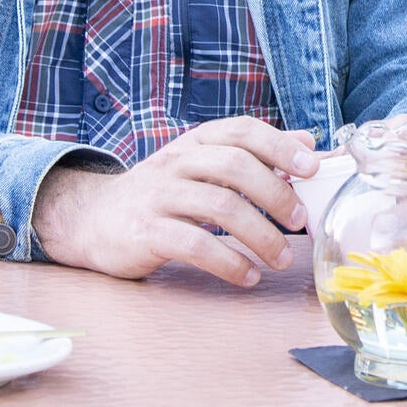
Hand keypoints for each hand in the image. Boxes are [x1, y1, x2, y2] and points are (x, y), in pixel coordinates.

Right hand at [34, 118, 319, 285]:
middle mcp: (176, 163)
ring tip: (282, 259)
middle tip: (299, 221)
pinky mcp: (146, 233)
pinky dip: (229, 263)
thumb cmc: (162, 194)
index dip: (280, 145)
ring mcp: (159, 197)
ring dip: (261, 236)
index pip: (241, 130)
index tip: (312, 168)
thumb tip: (308, 143)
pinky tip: (248, 276)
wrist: (93, 219)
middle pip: (234, 167)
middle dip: (275, 194)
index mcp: (195, 142)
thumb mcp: (203, 166)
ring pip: (219, 207)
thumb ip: (253, 155)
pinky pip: (195, 246)